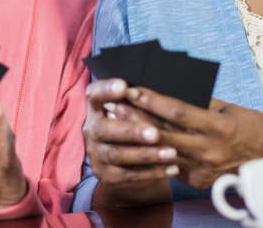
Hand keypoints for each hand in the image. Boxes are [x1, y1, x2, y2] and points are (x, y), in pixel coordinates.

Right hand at [83, 79, 178, 208]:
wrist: (126, 160)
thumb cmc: (135, 122)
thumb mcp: (134, 109)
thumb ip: (138, 100)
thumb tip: (156, 88)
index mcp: (96, 107)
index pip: (94, 94)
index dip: (107, 90)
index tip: (125, 86)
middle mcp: (90, 129)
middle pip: (104, 129)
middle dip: (131, 131)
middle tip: (156, 133)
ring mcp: (95, 154)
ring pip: (117, 155)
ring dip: (146, 155)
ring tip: (172, 153)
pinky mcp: (105, 175)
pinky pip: (127, 176)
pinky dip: (151, 173)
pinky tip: (172, 168)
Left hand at [127, 88, 262, 189]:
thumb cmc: (248, 124)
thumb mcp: (225, 108)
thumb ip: (197, 102)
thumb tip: (166, 88)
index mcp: (218, 127)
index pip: (178, 112)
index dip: (152, 100)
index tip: (132, 89)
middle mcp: (209, 151)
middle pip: (164, 134)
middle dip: (136, 118)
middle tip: (114, 104)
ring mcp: (202, 169)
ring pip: (161, 151)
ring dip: (137, 136)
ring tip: (117, 121)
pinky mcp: (197, 182)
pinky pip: (169, 166)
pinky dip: (151, 153)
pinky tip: (133, 143)